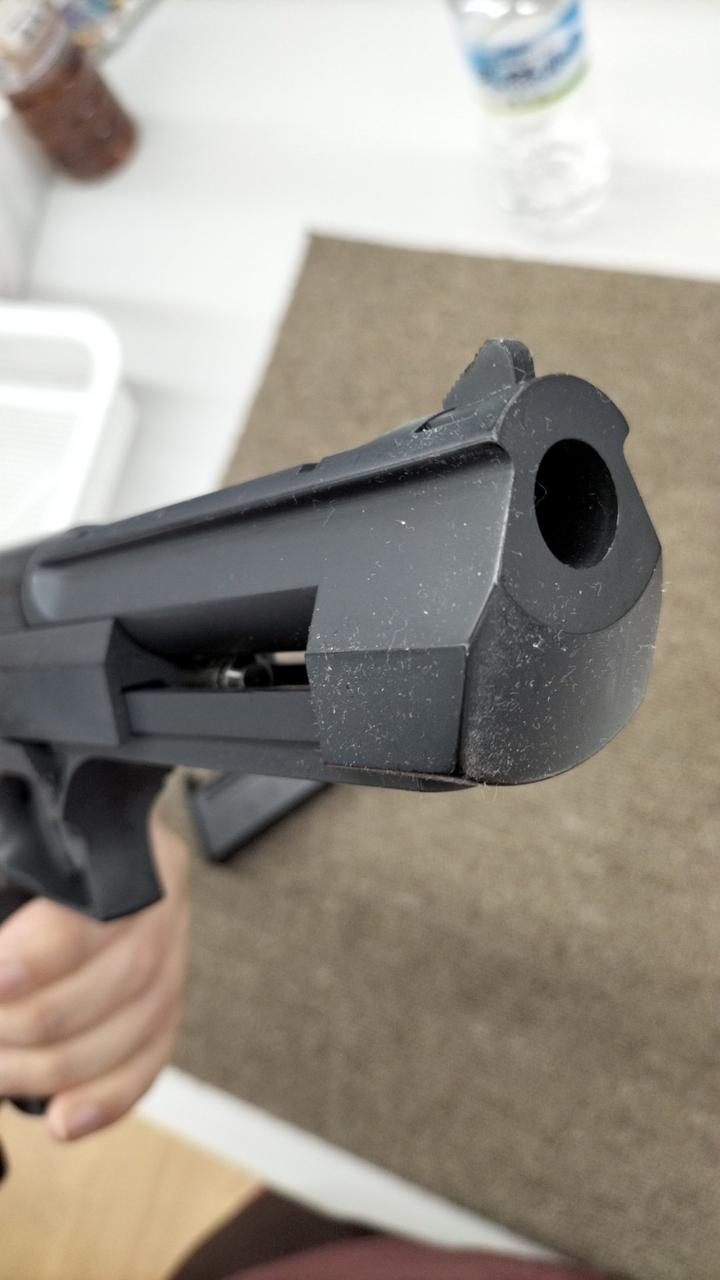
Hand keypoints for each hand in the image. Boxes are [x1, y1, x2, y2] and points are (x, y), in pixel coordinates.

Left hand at [0, 811, 188, 1140]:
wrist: (87, 873)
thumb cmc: (46, 868)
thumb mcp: (25, 860)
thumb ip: (13, 905)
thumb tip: (1, 973)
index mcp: (134, 853)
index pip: (88, 918)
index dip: (36, 959)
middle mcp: (163, 907)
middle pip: (117, 981)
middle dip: (33, 1025)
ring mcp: (173, 961)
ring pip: (133, 1029)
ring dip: (55, 1070)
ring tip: (0, 1074)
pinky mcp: (167, 1010)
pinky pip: (149, 1063)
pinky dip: (106, 1100)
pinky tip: (63, 1121)